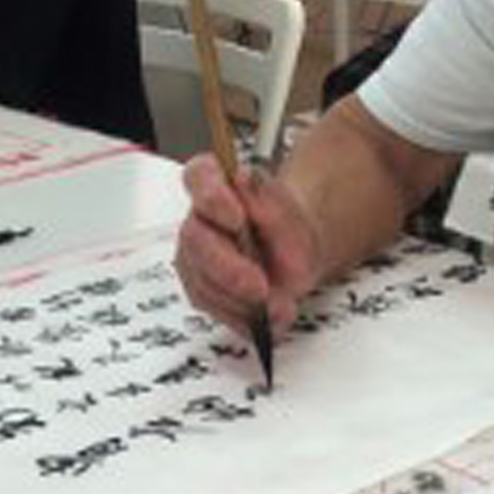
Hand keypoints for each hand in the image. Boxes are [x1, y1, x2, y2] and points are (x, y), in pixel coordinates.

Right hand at [173, 154, 319, 335]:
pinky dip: (241, 316)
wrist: (297, 257)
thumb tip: (242, 177)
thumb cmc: (289, 230)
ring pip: (202, 282)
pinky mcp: (201, 288)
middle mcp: (199, 219)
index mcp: (217, 184)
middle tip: (260, 287)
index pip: (199, 177)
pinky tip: (265, 315)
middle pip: (196, 241)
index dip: (211, 197)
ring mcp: (195, 256)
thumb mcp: (291, 213)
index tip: (237, 219)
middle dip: (229, 270)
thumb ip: (266, 198)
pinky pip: (212, 307)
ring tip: (277, 305)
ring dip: (240, 300)